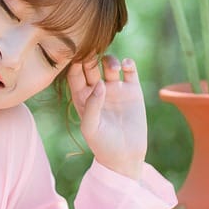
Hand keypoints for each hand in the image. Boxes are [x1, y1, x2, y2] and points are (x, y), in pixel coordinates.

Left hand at [66, 55, 148, 178]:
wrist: (125, 155)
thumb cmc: (102, 144)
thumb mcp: (91, 128)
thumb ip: (91, 105)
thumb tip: (99, 83)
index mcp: (82, 97)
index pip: (75, 75)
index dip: (76, 64)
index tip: (78, 57)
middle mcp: (97, 90)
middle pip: (92, 65)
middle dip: (92, 57)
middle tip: (94, 54)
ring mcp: (115, 88)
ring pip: (109, 64)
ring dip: (110, 60)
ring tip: (113, 67)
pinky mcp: (132, 90)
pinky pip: (130, 70)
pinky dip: (128, 63)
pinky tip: (126, 65)